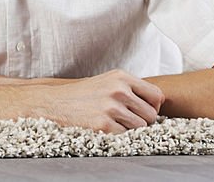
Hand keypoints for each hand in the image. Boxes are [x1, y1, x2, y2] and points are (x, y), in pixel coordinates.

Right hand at [16, 69, 163, 132]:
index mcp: (121, 77)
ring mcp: (112, 107)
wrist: (54, 103)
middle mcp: (119, 90)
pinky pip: (126, 137)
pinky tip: (105, 128)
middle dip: (142, 121)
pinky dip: (118, 136)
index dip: (154, 107)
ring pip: (140, 128)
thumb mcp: (107, 81)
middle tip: (125, 120)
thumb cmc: (83, 94)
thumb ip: (131, 88)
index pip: (157, 95)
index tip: (143, 110)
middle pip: (151, 115)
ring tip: (113, 122)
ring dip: (130, 129)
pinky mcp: (104, 124)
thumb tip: (159, 103)